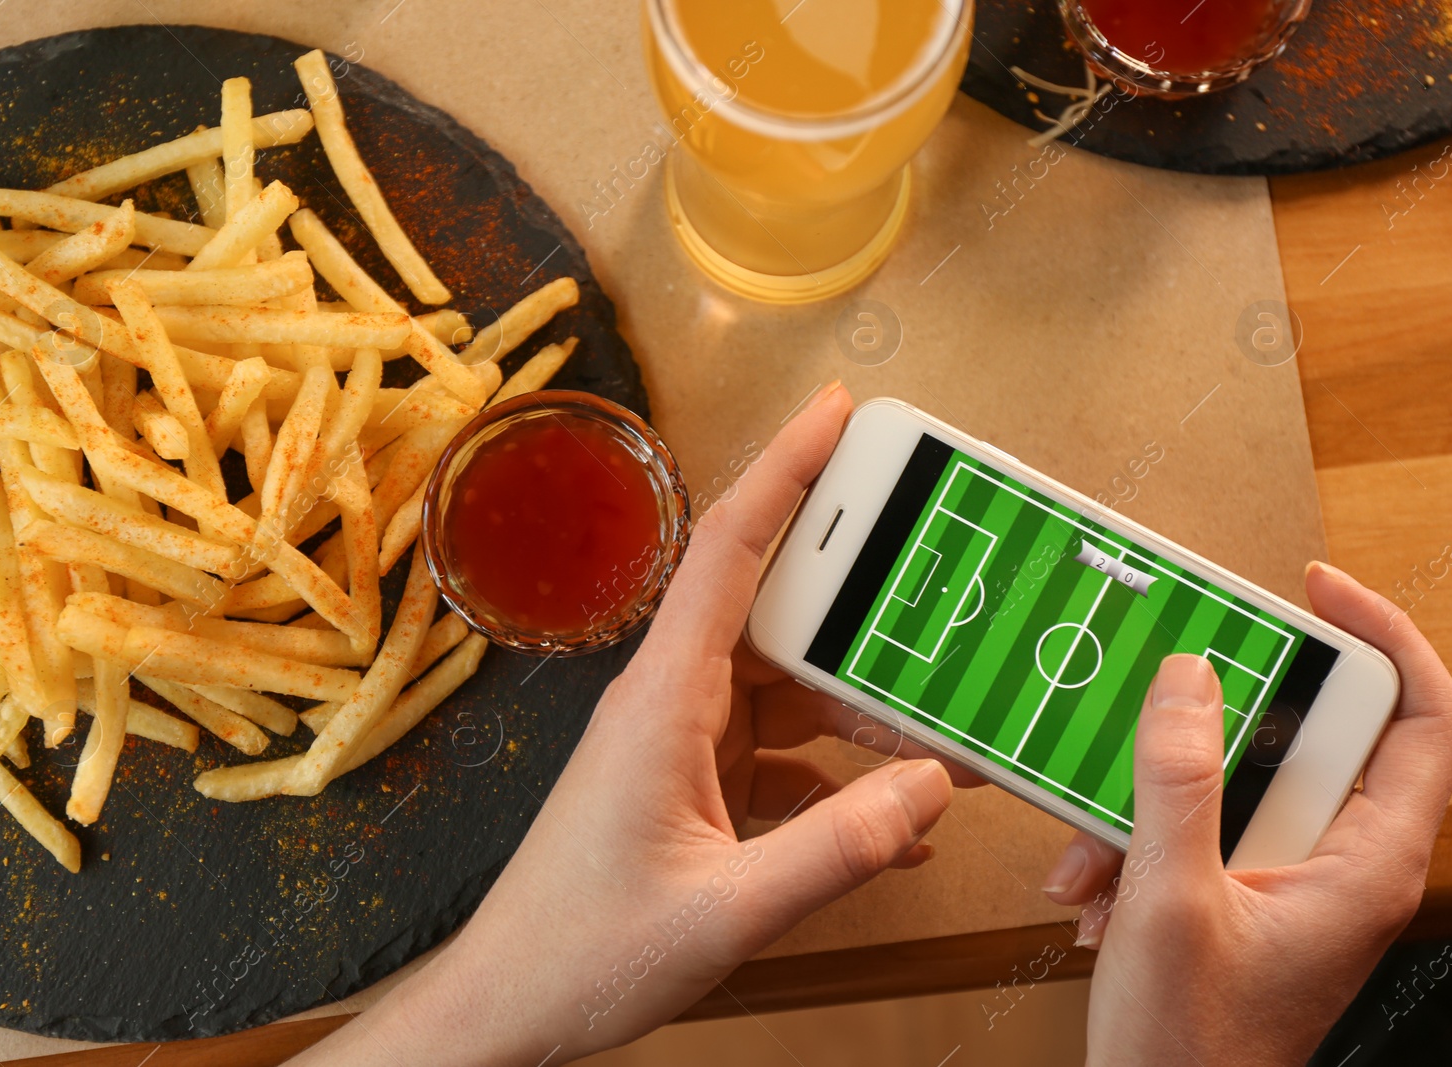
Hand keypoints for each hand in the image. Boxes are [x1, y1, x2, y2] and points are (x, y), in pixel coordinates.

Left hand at [289, 382, 954, 1066]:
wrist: (507, 1009)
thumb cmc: (583, 953)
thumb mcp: (726, 909)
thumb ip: (837, 850)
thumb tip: (930, 790)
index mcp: (664, 700)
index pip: (729, 552)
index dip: (785, 471)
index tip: (838, 414)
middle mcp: (669, 702)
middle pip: (777, 616)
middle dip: (862, 604)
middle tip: (940, 582)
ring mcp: (677, 744)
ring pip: (787, 693)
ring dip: (861, 713)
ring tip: (944, 730)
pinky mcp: (686, 787)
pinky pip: (777, 757)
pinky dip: (835, 780)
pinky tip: (890, 821)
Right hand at [1041, 562, 1451, 1064]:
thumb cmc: (1191, 1049)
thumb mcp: (1171, 901)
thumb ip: (1179, 782)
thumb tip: (1191, 681)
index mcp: (1368, 864)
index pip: (1426, 721)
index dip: (1385, 638)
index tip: (1316, 593)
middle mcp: (1345, 864)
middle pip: (1313, 738)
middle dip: (1215, 730)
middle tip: (1163, 707)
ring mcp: (1294, 878)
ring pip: (1239, 781)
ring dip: (1155, 797)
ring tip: (1101, 849)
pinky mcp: (1247, 892)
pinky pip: (1201, 825)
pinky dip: (1140, 838)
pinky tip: (1096, 885)